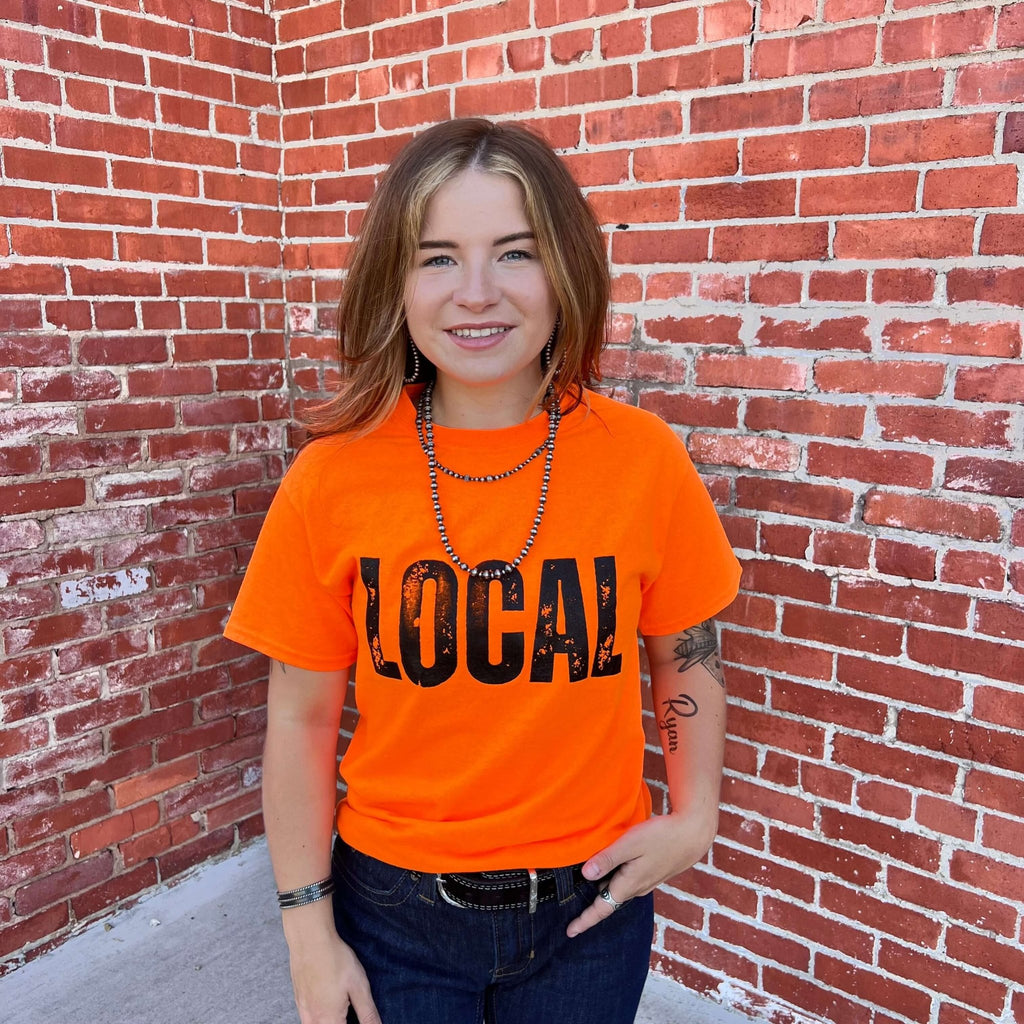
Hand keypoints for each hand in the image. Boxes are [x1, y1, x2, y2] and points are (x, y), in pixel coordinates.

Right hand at [287, 929, 380, 1023]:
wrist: (310, 940)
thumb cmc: (336, 960)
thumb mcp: (359, 986)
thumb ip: (367, 1013)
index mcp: (330, 1019)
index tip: (356, 1019)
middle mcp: (313, 1020)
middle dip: (340, 1023)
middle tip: (349, 1014)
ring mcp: (303, 1010)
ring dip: (330, 1021)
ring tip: (340, 1012)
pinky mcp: (298, 1000)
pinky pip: (306, 1020)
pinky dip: (317, 1019)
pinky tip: (324, 1006)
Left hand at [566, 807, 717, 937]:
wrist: (693, 835)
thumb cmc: (661, 836)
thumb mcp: (630, 844)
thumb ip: (607, 859)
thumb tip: (585, 875)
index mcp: (629, 885)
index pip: (602, 908)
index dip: (585, 920)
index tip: (570, 932)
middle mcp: (638, 888)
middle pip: (608, 899)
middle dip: (592, 902)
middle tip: (572, 899)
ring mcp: (646, 882)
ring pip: (618, 888)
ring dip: (604, 886)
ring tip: (588, 879)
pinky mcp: (652, 873)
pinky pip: (628, 881)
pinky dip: (615, 878)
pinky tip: (611, 865)